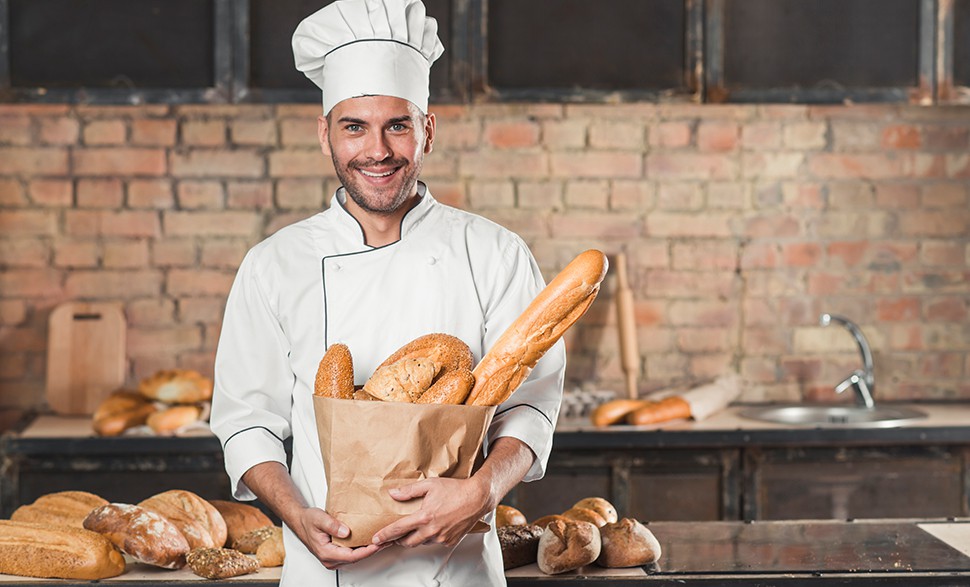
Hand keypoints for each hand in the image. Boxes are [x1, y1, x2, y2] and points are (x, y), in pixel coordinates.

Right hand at [296, 507, 385, 569]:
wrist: (301, 521)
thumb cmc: (309, 520)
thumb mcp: (319, 518)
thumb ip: (332, 525)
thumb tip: (345, 532)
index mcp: (326, 553)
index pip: (352, 556)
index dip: (367, 551)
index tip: (378, 544)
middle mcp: (331, 559)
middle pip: (357, 558)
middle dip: (373, 550)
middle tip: (388, 540)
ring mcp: (334, 558)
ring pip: (356, 556)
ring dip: (370, 549)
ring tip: (384, 540)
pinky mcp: (337, 554)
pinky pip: (353, 553)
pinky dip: (363, 547)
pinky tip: (372, 540)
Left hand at [371, 477, 489, 548]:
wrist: (477, 497)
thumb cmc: (456, 489)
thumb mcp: (430, 485)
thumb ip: (409, 491)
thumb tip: (393, 494)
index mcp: (424, 517)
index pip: (398, 529)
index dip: (385, 535)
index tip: (376, 538)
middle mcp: (432, 530)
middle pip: (407, 542)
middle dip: (399, 539)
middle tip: (397, 534)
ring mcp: (441, 538)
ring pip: (422, 543)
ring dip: (417, 537)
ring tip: (419, 526)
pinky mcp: (450, 542)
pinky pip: (435, 543)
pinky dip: (431, 537)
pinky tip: (435, 526)